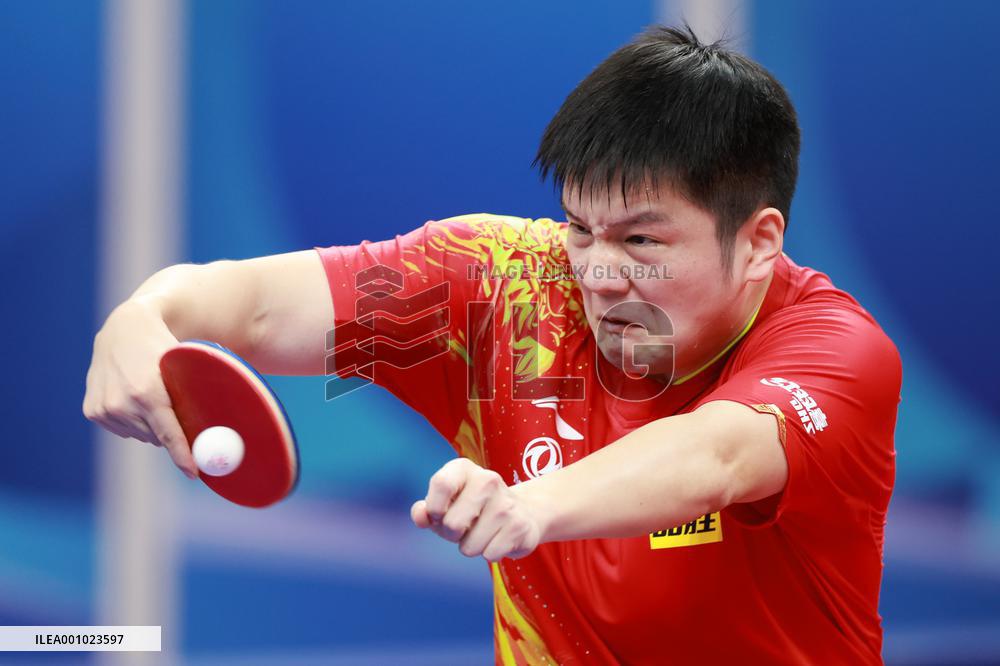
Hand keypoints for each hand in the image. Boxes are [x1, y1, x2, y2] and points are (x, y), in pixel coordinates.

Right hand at [83, 297, 197, 477]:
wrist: (124, 329)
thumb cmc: (162, 346)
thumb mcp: (181, 366)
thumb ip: (191, 394)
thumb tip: (214, 428)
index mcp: (147, 393)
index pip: (169, 435)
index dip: (183, 456)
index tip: (194, 473)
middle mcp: (122, 403)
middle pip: (157, 438)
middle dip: (170, 432)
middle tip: (177, 414)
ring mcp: (104, 409)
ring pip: (141, 435)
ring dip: (151, 425)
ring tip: (151, 397)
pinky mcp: (93, 411)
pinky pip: (123, 429)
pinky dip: (133, 420)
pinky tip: (133, 398)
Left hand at [411, 458, 545, 561]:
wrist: (520, 512)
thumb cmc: (471, 510)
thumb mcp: (445, 506)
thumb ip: (426, 511)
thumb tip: (420, 516)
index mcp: (464, 469)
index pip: (442, 484)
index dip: (434, 508)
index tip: (438, 515)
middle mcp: (488, 480)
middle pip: (452, 523)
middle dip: (451, 535)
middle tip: (463, 527)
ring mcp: (506, 503)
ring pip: (470, 546)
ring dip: (471, 546)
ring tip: (482, 531)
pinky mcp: (519, 526)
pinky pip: (489, 555)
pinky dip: (490, 553)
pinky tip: (498, 537)